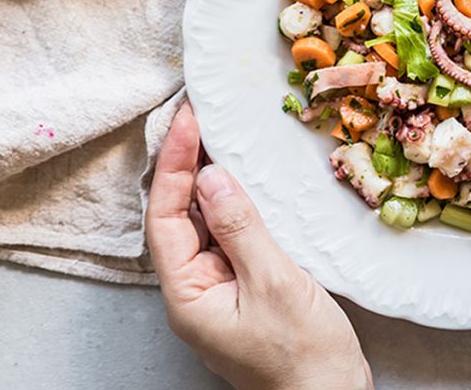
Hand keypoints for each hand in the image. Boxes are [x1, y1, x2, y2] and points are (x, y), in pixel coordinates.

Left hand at [146, 103, 371, 389]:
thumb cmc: (304, 354)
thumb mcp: (275, 284)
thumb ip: (240, 229)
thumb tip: (211, 177)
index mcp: (188, 295)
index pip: (165, 217)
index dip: (174, 164)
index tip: (189, 121)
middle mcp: (195, 290)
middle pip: (177, 217)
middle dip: (185, 165)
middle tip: (200, 116)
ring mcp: (219, 291)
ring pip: (203, 225)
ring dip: (209, 180)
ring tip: (219, 135)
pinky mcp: (244, 289)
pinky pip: (229, 237)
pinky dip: (234, 204)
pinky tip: (247, 182)